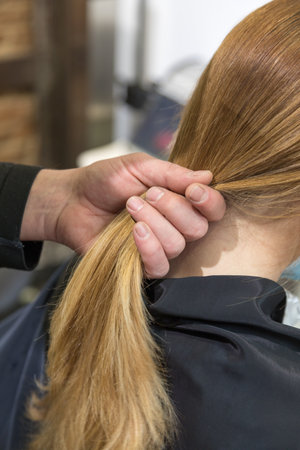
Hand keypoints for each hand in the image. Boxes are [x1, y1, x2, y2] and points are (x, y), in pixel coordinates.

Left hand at [21, 152, 224, 274]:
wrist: (73, 201)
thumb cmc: (105, 180)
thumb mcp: (138, 166)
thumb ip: (172, 173)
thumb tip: (209, 176)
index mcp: (180, 200)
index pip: (213, 209)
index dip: (209, 202)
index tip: (193, 190)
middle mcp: (176, 226)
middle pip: (198, 228)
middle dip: (175, 208)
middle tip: (148, 194)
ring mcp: (160, 247)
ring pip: (178, 244)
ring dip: (155, 223)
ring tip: (130, 206)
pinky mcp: (142, 265)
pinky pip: (160, 265)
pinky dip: (149, 247)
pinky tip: (134, 231)